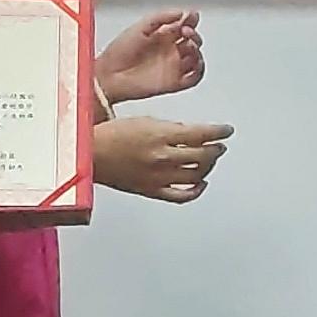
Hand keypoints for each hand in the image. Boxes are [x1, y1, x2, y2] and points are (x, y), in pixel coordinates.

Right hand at [94, 116, 230, 203]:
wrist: (90, 154)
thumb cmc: (110, 135)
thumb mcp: (144, 120)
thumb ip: (170, 128)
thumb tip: (190, 133)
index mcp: (161, 136)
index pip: (202, 134)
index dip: (219, 132)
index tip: (226, 130)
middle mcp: (163, 157)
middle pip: (203, 155)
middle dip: (215, 149)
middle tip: (219, 145)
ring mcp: (159, 177)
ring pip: (196, 175)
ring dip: (208, 167)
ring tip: (209, 160)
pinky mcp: (152, 191)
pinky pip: (182, 196)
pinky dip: (196, 191)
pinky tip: (200, 184)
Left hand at [98, 9, 204, 102]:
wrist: (109, 76)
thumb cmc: (118, 52)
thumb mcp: (139, 28)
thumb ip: (159, 18)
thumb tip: (180, 12)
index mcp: (162, 35)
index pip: (184, 25)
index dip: (191, 19)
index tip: (191, 16)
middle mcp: (169, 50)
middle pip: (192, 41)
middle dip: (194, 34)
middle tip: (186, 31)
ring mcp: (172, 67)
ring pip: (196, 58)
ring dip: (198, 51)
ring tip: (189, 45)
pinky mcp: (174, 83)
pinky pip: (194, 78)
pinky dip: (199, 70)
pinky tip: (195, 62)